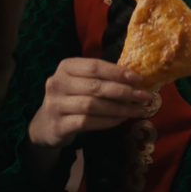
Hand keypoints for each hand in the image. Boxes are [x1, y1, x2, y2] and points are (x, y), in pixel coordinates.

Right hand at [28, 58, 152, 148]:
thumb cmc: (71, 98)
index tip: (138, 78)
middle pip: (96, 86)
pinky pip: (87, 122)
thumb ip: (101, 78)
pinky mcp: (58, 124)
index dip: (118, 72)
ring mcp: (55, 104)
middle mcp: (57, 83)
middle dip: (124, 92)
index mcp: (66, 67)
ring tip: (137, 111)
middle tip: (144, 97)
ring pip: (93, 105)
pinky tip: (120, 120)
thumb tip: (135, 79)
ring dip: (119, 109)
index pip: (95, 66)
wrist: (46, 125)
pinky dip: (107, 121)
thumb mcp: (81, 82)